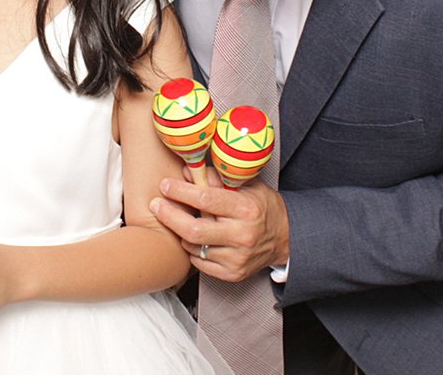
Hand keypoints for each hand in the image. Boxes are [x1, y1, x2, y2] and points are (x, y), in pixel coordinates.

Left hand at [149, 177, 289, 282]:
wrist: (285, 238)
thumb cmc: (262, 207)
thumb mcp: (246, 186)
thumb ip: (217, 179)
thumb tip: (189, 170)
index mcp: (246, 210)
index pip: (206, 200)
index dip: (181, 191)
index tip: (165, 184)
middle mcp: (242, 236)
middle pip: (193, 229)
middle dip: (169, 215)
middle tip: (156, 204)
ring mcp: (237, 258)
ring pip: (193, 247)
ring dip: (179, 232)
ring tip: (176, 219)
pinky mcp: (233, 274)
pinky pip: (199, 263)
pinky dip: (191, 249)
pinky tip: (192, 238)